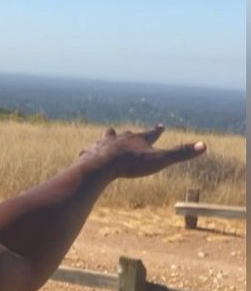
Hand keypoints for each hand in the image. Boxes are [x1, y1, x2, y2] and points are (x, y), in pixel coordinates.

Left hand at [77, 124, 205, 180]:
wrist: (103, 165)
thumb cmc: (132, 163)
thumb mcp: (160, 160)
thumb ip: (180, 153)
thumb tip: (204, 145)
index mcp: (137, 139)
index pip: (150, 133)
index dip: (156, 131)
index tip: (161, 125)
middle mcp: (120, 138)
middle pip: (126, 133)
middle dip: (129, 133)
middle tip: (129, 132)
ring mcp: (103, 144)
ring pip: (106, 138)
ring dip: (108, 139)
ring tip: (107, 138)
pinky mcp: (90, 152)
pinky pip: (88, 151)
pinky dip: (89, 153)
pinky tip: (85, 155)